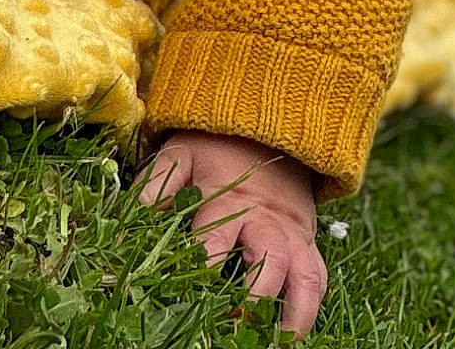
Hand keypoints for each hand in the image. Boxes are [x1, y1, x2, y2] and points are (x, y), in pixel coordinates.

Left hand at [139, 129, 327, 335]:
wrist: (264, 128)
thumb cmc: (215, 148)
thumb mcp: (182, 153)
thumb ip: (159, 179)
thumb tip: (137, 207)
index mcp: (229, 200)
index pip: (218, 235)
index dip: (207, 262)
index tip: (197, 290)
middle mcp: (265, 218)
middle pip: (271, 257)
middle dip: (258, 295)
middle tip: (238, 323)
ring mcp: (290, 231)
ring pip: (305, 272)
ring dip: (296, 312)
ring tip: (281, 344)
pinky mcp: (305, 238)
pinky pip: (318, 273)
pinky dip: (313, 304)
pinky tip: (297, 333)